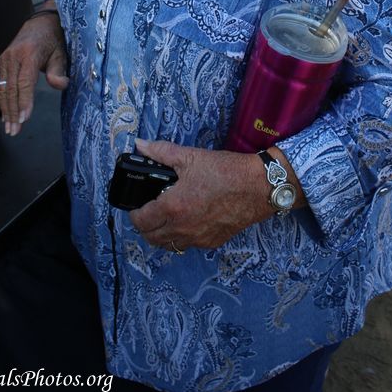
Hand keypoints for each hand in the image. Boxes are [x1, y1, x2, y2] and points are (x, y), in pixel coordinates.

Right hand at [0, 12, 68, 135]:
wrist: (41, 23)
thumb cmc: (53, 40)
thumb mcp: (61, 53)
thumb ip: (59, 70)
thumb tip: (60, 85)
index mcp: (29, 53)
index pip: (24, 82)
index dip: (24, 101)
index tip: (25, 118)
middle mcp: (13, 56)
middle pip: (10, 89)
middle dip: (12, 112)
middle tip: (15, 130)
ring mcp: (4, 59)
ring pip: (2, 89)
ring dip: (5, 110)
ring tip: (10, 127)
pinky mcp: (1, 62)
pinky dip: (1, 100)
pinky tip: (5, 113)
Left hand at [130, 138, 274, 250]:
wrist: (257, 186)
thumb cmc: (225, 170)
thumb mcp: (190, 156)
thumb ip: (161, 152)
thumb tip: (140, 145)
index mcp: (173, 206)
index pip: (141, 221)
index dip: (134, 213)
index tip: (137, 206)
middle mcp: (183, 228)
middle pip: (151, 238)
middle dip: (145, 227)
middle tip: (149, 212)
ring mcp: (198, 238)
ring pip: (169, 246)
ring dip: (162, 235)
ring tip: (165, 218)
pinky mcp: (212, 242)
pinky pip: (189, 245)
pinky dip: (182, 237)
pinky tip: (188, 221)